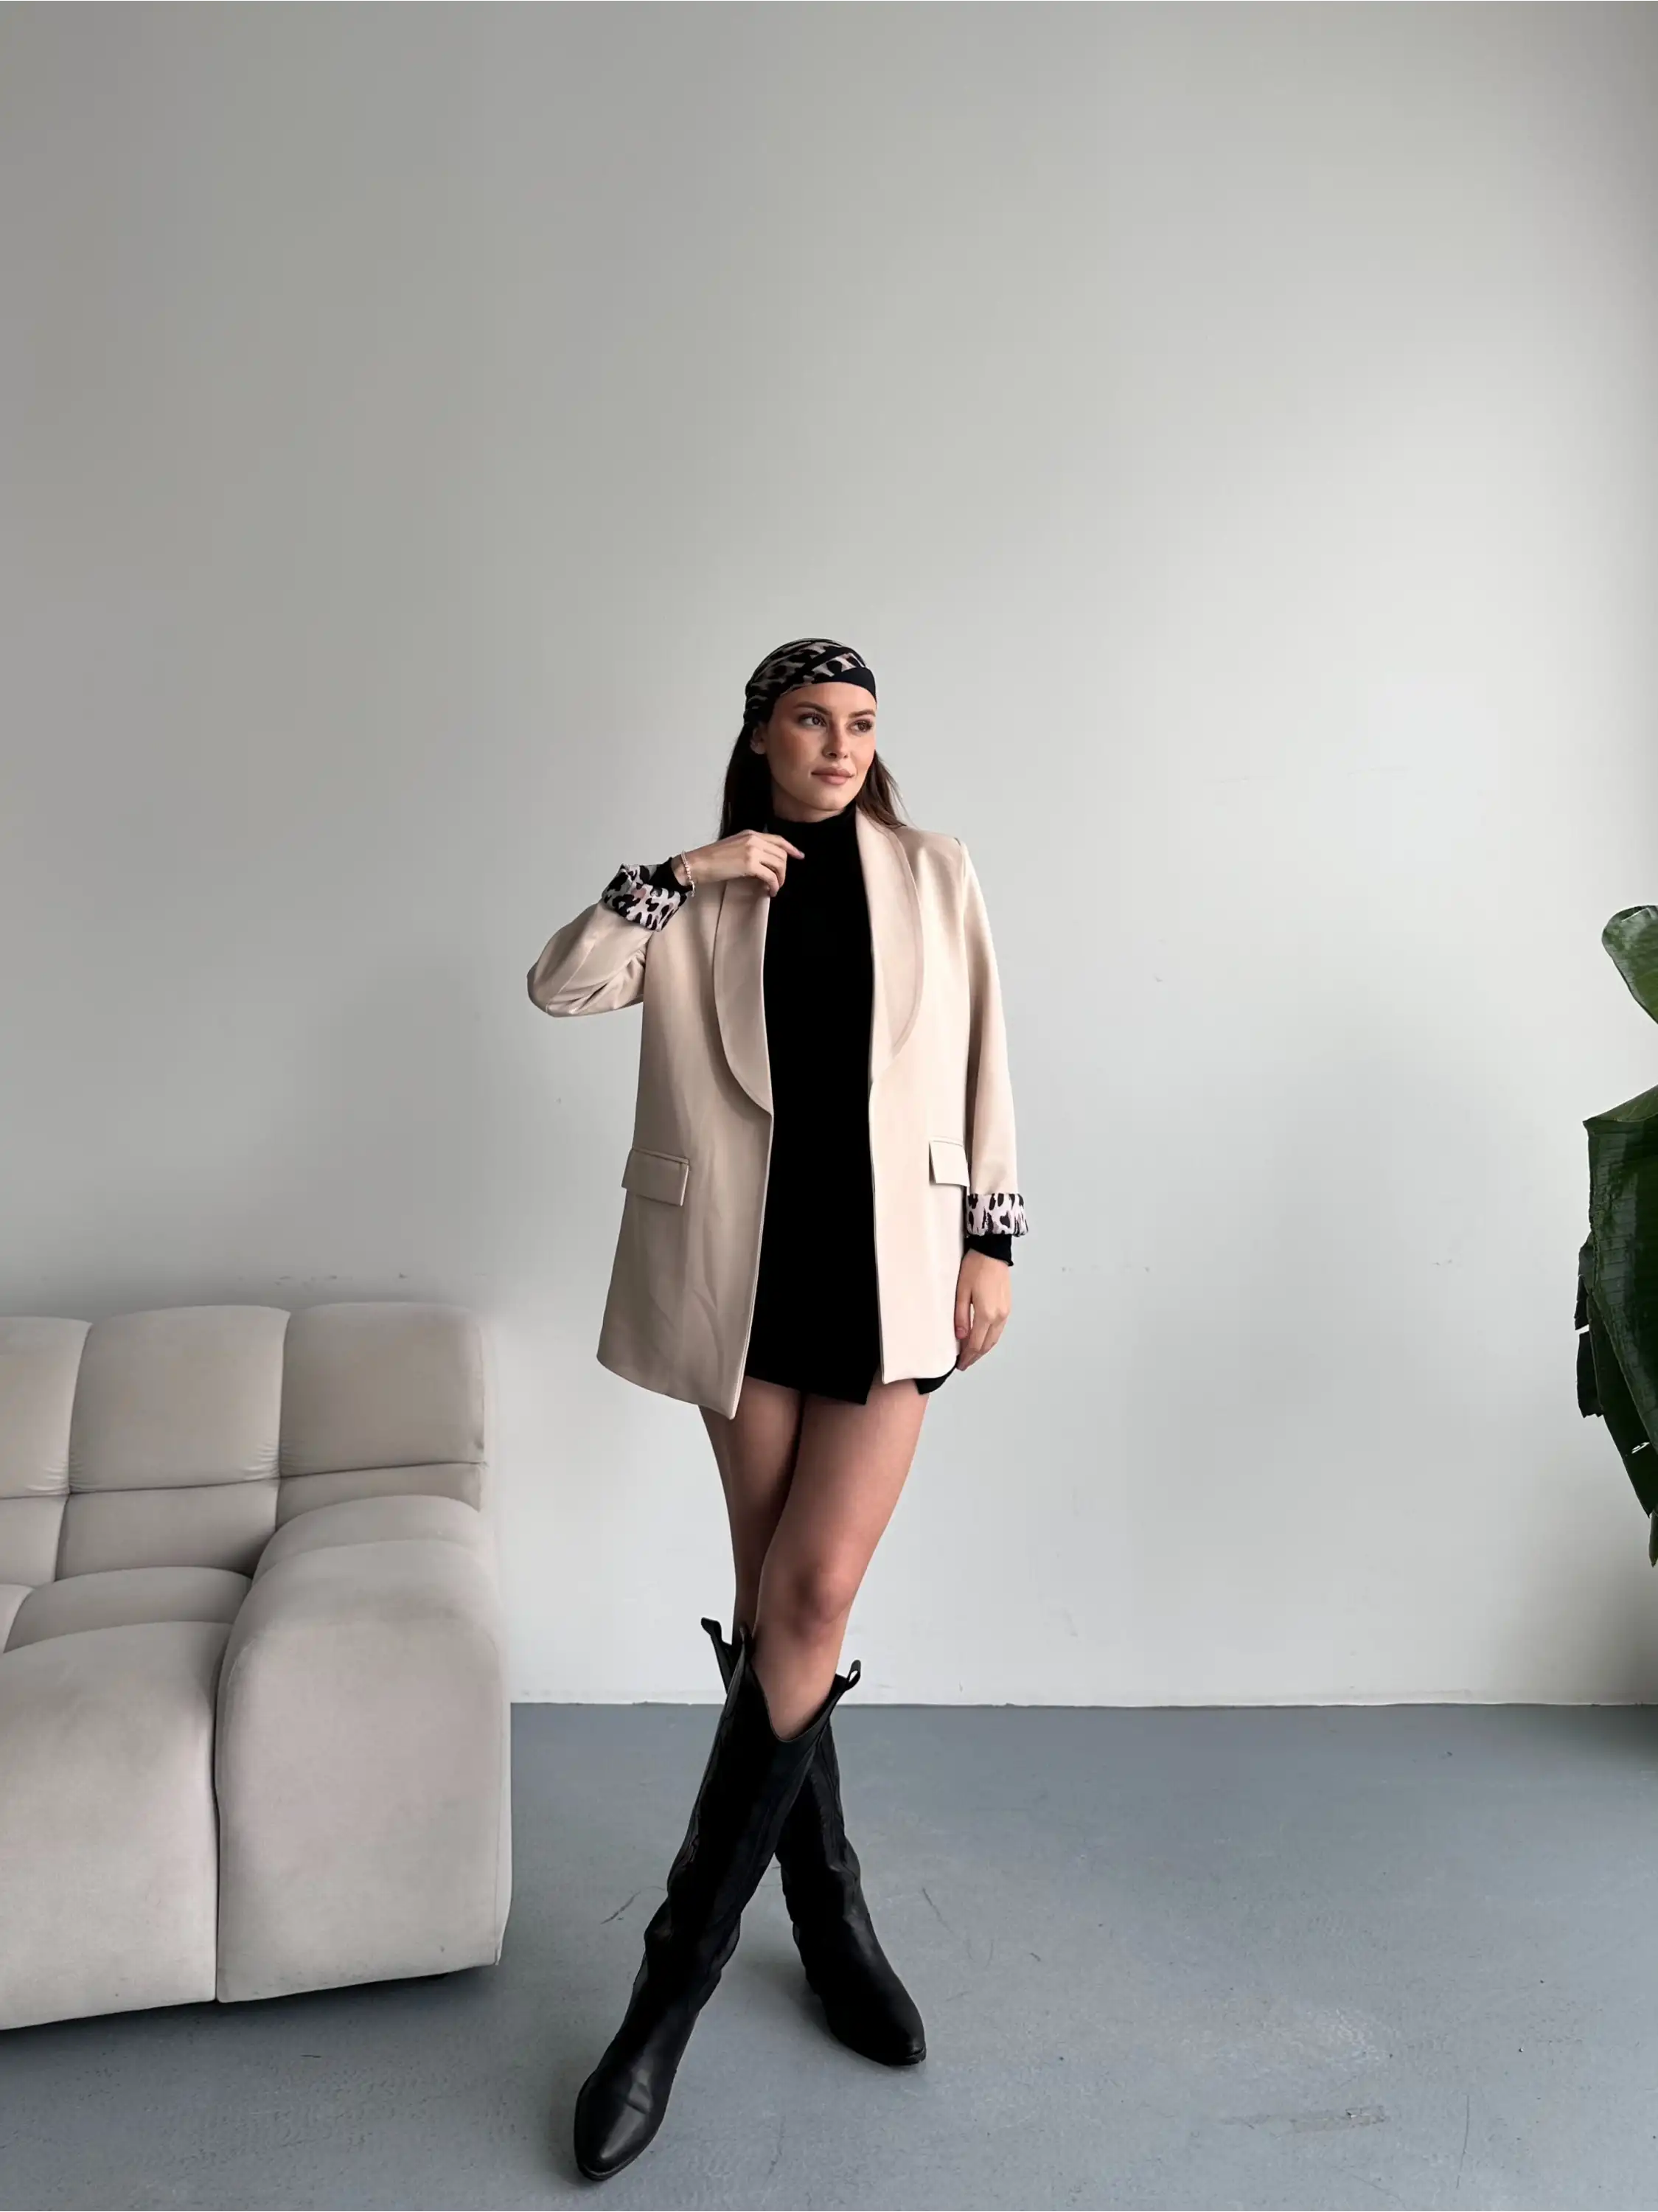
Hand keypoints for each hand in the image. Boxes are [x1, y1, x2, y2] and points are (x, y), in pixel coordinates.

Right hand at [678, 830, 805, 896]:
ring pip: (779, 865)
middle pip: (781, 854)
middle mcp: (754, 839)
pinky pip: (770, 876)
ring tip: (774, 888)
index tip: (799, 856)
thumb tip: (763, 862)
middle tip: (779, 881)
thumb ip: (750, 848)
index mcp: (751, 833)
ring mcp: (752, 851)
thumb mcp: (734, 846)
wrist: (697, 863)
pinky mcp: (749, 865)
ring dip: (780, 879)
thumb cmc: (711, 858)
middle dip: (784, 870)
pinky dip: (774, 885)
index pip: (778, 839)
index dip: (791, 849)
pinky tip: (770, 891)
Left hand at [952, 1249, 1010, 1369]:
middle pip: (987, 1344)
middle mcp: (999, 1315)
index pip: (976, 1344)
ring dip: (983, 1349)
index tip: (960, 1363)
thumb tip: (960, 1336)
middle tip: (965, 1363)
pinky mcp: (1007, 1306)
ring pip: (994, 1339)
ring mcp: (1005, 1311)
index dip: (967, 1356)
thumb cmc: (975, 1266)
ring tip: (972, 1354)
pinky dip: (990, 1338)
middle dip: (975, 1356)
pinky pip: (999, 1330)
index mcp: (986, 1313)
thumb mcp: (961, 1291)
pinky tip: (982, 1339)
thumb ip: (960, 1316)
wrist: (992, 1251)